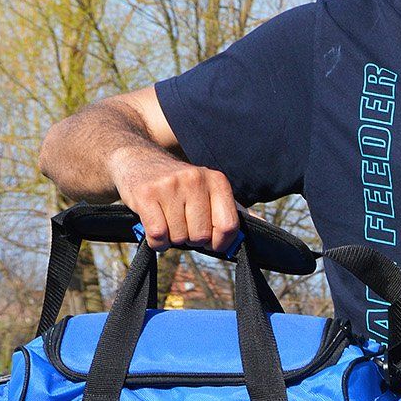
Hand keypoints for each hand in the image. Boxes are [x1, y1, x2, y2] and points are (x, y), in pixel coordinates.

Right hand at [109, 146, 239, 254]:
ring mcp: (170, 185)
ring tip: (166, 220)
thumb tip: (264, 226)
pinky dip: (156, 242)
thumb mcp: (209, 190)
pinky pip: (157, 236)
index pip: (229, 226)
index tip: (210, 239)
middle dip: (191, 238)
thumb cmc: (178, 185)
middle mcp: (196, 179)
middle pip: (202, 236)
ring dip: (172, 239)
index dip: (220, 242)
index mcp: (217, 180)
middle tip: (181, 223)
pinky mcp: (146, 194)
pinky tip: (154, 225)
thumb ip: (234, 210)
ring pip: (179, 238)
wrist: (136, 159)